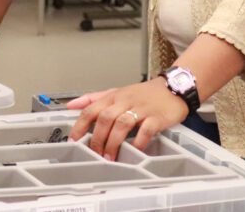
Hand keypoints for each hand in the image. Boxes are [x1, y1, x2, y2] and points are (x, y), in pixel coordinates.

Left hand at [67, 79, 188, 159]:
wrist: (173, 88)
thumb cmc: (143, 93)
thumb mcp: (116, 92)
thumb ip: (94, 99)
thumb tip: (71, 105)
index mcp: (113, 96)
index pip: (91, 109)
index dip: (80, 125)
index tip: (74, 140)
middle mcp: (125, 101)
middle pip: (105, 118)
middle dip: (97, 138)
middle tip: (95, 153)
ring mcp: (141, 109)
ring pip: (122, 123)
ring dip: (113, 142)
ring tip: (110, 156)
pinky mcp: (157, 117)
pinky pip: (146, 129)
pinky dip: (139, 141)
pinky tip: (134, 150)